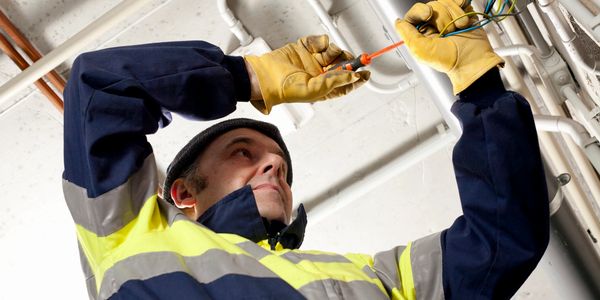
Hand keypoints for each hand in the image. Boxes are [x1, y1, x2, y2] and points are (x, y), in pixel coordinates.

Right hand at [244, 35, 369, 113]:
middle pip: (343, 65)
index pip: (346, 83)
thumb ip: (336, 82)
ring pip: (333, 51)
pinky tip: (314, 48)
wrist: (265, 75)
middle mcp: (320, 74)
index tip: (368, 72)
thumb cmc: (285, 89)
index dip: (358, 78)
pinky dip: (319, 42)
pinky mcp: (306, 48)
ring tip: (323, 55)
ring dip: (332, 51)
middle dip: (348, 61)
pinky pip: (320, 41)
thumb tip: (354, 77)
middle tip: (351, 59)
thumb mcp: (316, 90)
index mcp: (324, 88)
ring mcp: (313, 60)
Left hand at [395, 0, 503, 94]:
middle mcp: (434, 24)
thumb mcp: (421, 50)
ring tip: (458, 29)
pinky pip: (459, 0)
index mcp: (421, 32)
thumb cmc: (448, 60)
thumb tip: (398, 22)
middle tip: (447, 32)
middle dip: (441, 17)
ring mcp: (448, 18)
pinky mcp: (463, 13)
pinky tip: (464, 20)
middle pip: (432, 5)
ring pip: (446, 2)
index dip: (421, 11)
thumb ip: (406, 34)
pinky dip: (462, 7)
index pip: (415, 12)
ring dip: (454, 15)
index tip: (428, 15)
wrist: (473, 60)